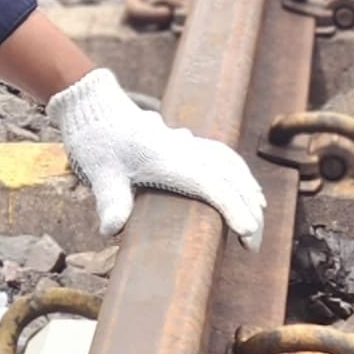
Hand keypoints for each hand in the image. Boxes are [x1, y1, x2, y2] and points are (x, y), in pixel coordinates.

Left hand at [49, 70, 267, 243]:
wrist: (94, 107)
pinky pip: (222, 155)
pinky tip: (243, 184)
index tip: (247, 234)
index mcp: (169, 161)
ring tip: (258, 215)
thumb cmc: (96, 143)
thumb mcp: (99, 174)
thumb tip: (111, 228)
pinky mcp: (184, 141)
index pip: (212, 187)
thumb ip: (110, 201)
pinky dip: (238, 172)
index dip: (233, 209)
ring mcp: (186, 144)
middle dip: (249, 211)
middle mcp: (185, 151)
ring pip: (231, 164)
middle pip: (230, 179)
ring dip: (248, 189)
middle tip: (252, 245)